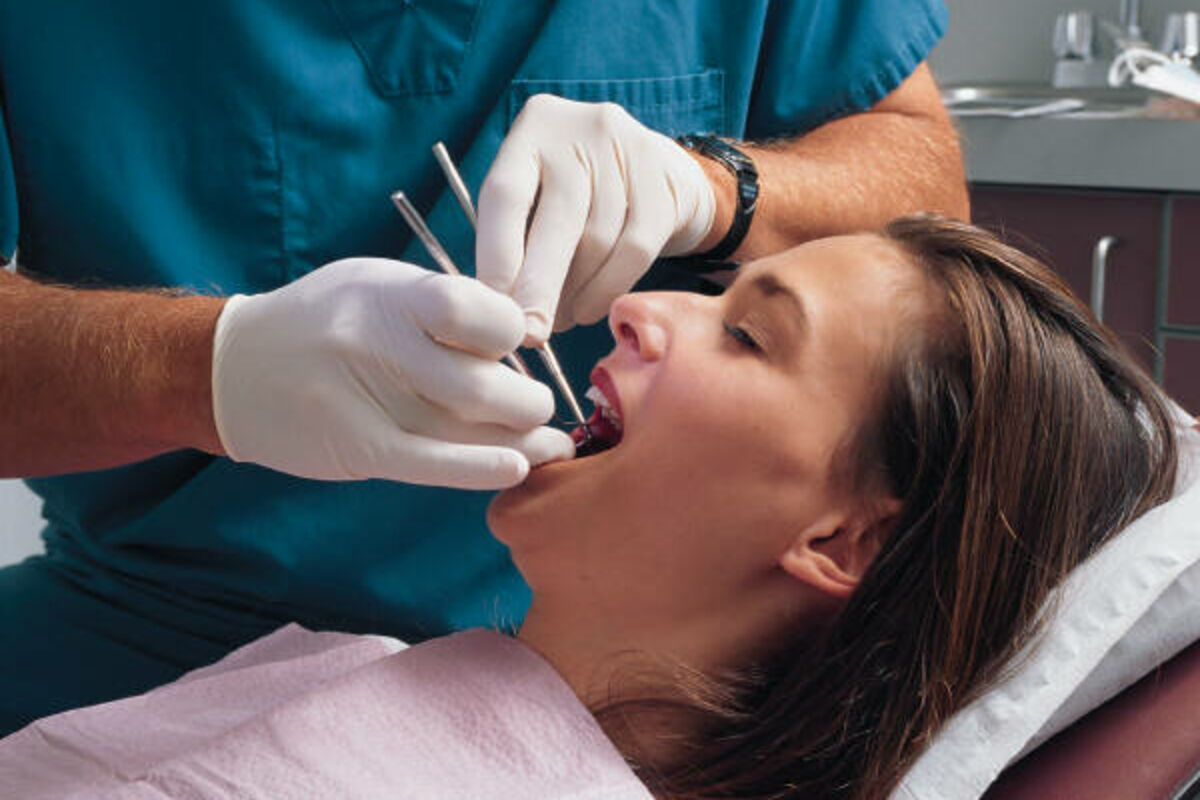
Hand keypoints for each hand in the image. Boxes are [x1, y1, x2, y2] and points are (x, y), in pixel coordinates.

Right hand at [211, 259, 573, 488]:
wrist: (232, 368)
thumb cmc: (325, 322)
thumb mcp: (377, 285)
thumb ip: (443, 305)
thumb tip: (523, 337)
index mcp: (389, 292)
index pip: (477, 311)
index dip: (511, 332)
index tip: (519, 347)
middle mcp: (376, 342)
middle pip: (480, 382)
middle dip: (527, 400)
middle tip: (540, 406)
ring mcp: (364, 399)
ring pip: (465, 429)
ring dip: (522, 441)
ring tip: (550, 443)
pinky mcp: (356, 448)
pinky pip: (431, 464)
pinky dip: (481, 468)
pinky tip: (518, 468)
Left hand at [476, 94, 714, 341]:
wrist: (659, 171)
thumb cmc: (578, 195)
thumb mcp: (539, 196)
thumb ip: (516, 237)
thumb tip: (500, 308)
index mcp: (532, 130)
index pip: (506, 195)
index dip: (497, 256)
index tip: (494, 310)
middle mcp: (578, 132)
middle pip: (556, 220)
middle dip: (539, 288)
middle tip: (529, 334)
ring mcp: (626, 152)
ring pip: (595, 242)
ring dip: (573, 295)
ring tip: (558, 319)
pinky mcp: (662, 182)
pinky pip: (632, 251)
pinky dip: (607, 289)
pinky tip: (589, 309)